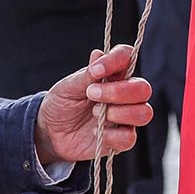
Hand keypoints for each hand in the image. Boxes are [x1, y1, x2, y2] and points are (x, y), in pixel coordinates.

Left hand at [35, 46, 152, 163]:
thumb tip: (98, 54)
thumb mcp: (69, 86)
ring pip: (144, 113)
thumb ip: (87, 74)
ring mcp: (125, 117)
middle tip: (91, 94)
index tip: (96, 71)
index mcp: (113, 74)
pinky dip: (111, 135)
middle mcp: (124, 94)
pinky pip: (129, 138)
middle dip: (118, 92)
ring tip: (95, 113)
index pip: (128, 58)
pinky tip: (96, 132)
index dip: (117, 60)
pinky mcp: (121, 139)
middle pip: (143, 88)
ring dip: (118, 113)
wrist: (50, 132)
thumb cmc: (63, 103)